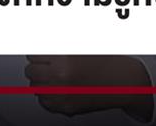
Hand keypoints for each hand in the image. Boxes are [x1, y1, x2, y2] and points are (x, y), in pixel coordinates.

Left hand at [25, 55, 151, 118]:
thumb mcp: (79, 47)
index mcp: (63, 60)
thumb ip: (57, 48)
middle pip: (31, 71)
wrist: (124, 81)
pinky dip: (48, 95)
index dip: (38, 54)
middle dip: (38, 66)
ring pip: (35, 87)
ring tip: (55, 76)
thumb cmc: (107, 62)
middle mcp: (61, 78)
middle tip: (48, 64)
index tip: (42, 54)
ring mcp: (62, 95)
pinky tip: (58, 88)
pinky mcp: (66, 108)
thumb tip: (38, 48)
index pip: (33, 55)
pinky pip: (44, 102)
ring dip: (42, 81)